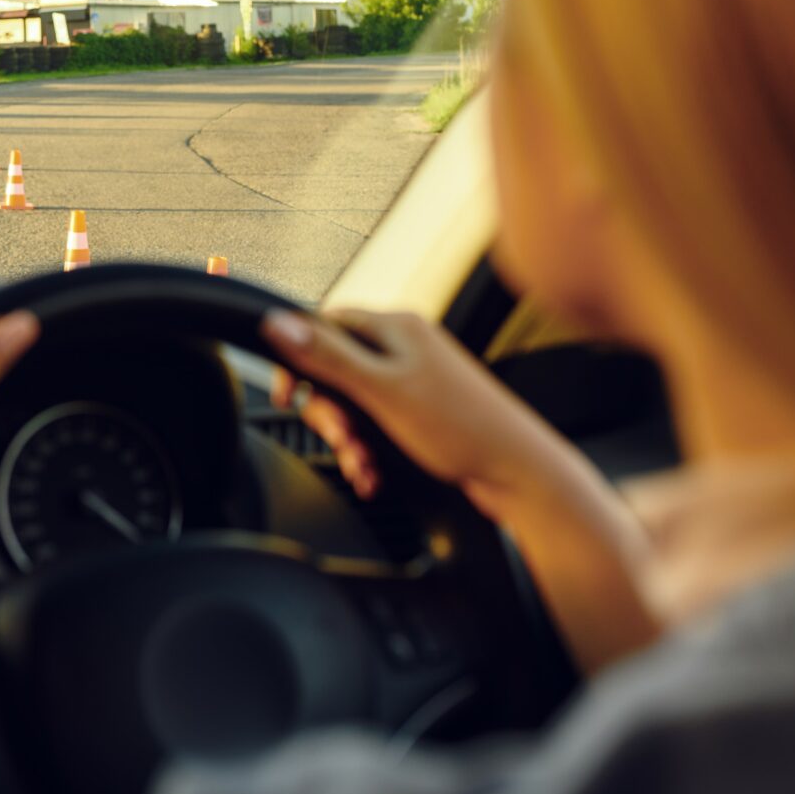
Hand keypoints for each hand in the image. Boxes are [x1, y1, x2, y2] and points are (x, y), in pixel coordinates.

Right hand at [261, 307, 658, 671]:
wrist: (519, 473)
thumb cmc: (460, 429)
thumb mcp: (382, 391)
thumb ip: (327, 356)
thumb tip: (275, 321)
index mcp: (394, 326)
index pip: (321, 325)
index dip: (298, 362)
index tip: (287, 396)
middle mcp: (404, 344)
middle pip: (334, 368)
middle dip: (329, 412)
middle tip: (342, 440)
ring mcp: (414, 377)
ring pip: (353, 401)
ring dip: (349, 439)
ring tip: (363, 465)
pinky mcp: (422, 409)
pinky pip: (376, 421)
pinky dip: (369, 448)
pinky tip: (375, 472)